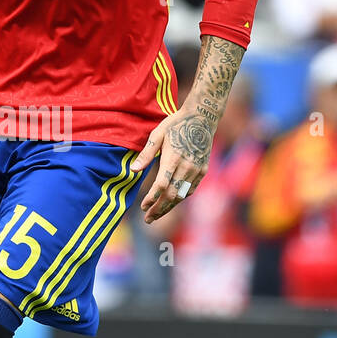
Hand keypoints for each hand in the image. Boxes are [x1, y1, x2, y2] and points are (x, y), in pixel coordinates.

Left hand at [131, 106, 213, 222]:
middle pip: (172, 194)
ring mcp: (196, 170)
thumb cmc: (175, 124)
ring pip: (182, 195)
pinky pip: (191, 189)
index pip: (162, 185)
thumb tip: (134, 170)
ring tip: (156, 215)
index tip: (143, 206)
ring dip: (169, 207)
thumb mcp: (157, 134)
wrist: (202, 118)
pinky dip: (180, 198)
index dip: (152, 198)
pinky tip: (171, 203)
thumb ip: (146, 154)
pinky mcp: (203, 171)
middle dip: (159, 208)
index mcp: (173, 158)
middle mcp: (186, 166)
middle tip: (148, 219)